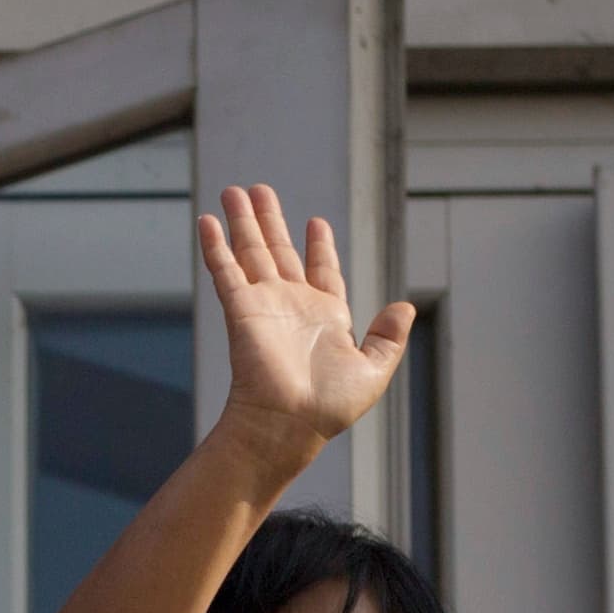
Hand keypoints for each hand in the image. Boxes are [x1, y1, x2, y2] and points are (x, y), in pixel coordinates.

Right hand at [203, 182, 413, 452]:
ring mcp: (264, 305)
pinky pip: (226, 271)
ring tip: (234, 191)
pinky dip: (216, 246)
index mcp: (326, 315)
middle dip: (269, 220)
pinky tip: (208, 222)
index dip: (319, 245)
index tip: (316, 222)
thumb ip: (389, 337)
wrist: (289, 422)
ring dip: (242, 222)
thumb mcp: (375, 369)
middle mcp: (292, 305)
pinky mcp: (241, 310)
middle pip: (278, 251)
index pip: (321, 270)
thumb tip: (404, 306)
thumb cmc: (330, 406)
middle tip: (257, 190)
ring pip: (251, 252)